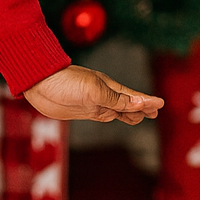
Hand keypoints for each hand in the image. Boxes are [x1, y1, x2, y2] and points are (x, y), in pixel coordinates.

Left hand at [23, 65, 163, 124]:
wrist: (37, 82)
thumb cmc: (63, 82)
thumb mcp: (92, 90)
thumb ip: (116, 100)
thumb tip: (142, 104)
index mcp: (108, 86)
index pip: (133, 97)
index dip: (147, 101)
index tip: (161, 104)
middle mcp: (104, 94)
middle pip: (129, 103)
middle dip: (143, 107)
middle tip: (155, 111)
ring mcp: (94, 102)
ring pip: (119, 110)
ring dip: (132, 113)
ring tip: (144, 115)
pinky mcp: (84, 110)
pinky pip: (106, 114)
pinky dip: (117, 116)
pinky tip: (120, 117)